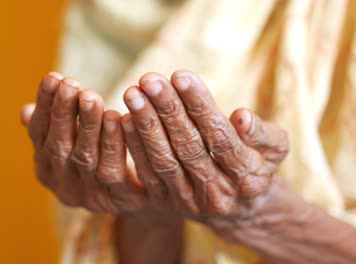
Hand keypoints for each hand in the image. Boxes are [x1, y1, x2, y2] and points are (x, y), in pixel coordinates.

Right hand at [22, 73, 144, 213]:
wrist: (133, 200)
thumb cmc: (97, 161)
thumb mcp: (72, 146)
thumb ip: (52, 128)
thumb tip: (25, 111)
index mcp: (47, 169)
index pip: (39, 134)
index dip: (45, 105)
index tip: (52, 77)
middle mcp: (63, 185)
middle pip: (59, 146)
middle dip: (63, 113)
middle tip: (70, 84)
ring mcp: (90, 195)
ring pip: (85, 157)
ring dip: (88, 125)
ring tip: (91, 97)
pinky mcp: (118, 199)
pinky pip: (114, 170)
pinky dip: (115, 143)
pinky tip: (120, 118)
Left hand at [122, 70, 288, 220]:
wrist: (239, 211)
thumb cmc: (257, 166)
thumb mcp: (274, 150)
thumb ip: (263, 134)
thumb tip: (242, 116)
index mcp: (248, 178)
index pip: (221, 136)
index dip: (199, 105)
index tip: (180, 75)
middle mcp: (217, 193)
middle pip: (188, 146)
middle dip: (167, 110)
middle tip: (149, 79)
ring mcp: (189, 201)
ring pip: (164, 160)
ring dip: (146, 125)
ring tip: (133, 93)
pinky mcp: (166, 203)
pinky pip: (147, 173)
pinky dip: (135, 146)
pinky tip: (125, 119)